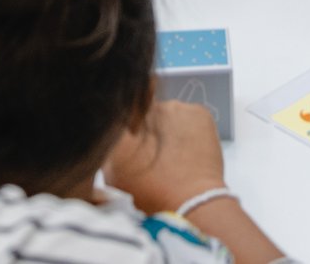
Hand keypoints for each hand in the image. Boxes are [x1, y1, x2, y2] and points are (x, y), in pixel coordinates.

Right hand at [103, 99, 225, 214]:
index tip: (136, 141)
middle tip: (158, 153)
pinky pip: (191, 116)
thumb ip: (111, 148)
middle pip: (149, 112)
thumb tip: (115, 134)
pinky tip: (190, 151)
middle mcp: (147, 108)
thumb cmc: (151, 194)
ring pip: (171, 114)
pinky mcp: (199, 112)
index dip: (130, 127)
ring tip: (177, 156)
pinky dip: (191, 130)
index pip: (125, 112)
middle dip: (152, 128)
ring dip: (171, 128)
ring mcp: (174, 107)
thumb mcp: (114, 175)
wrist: (190, 202)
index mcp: (124, 121)